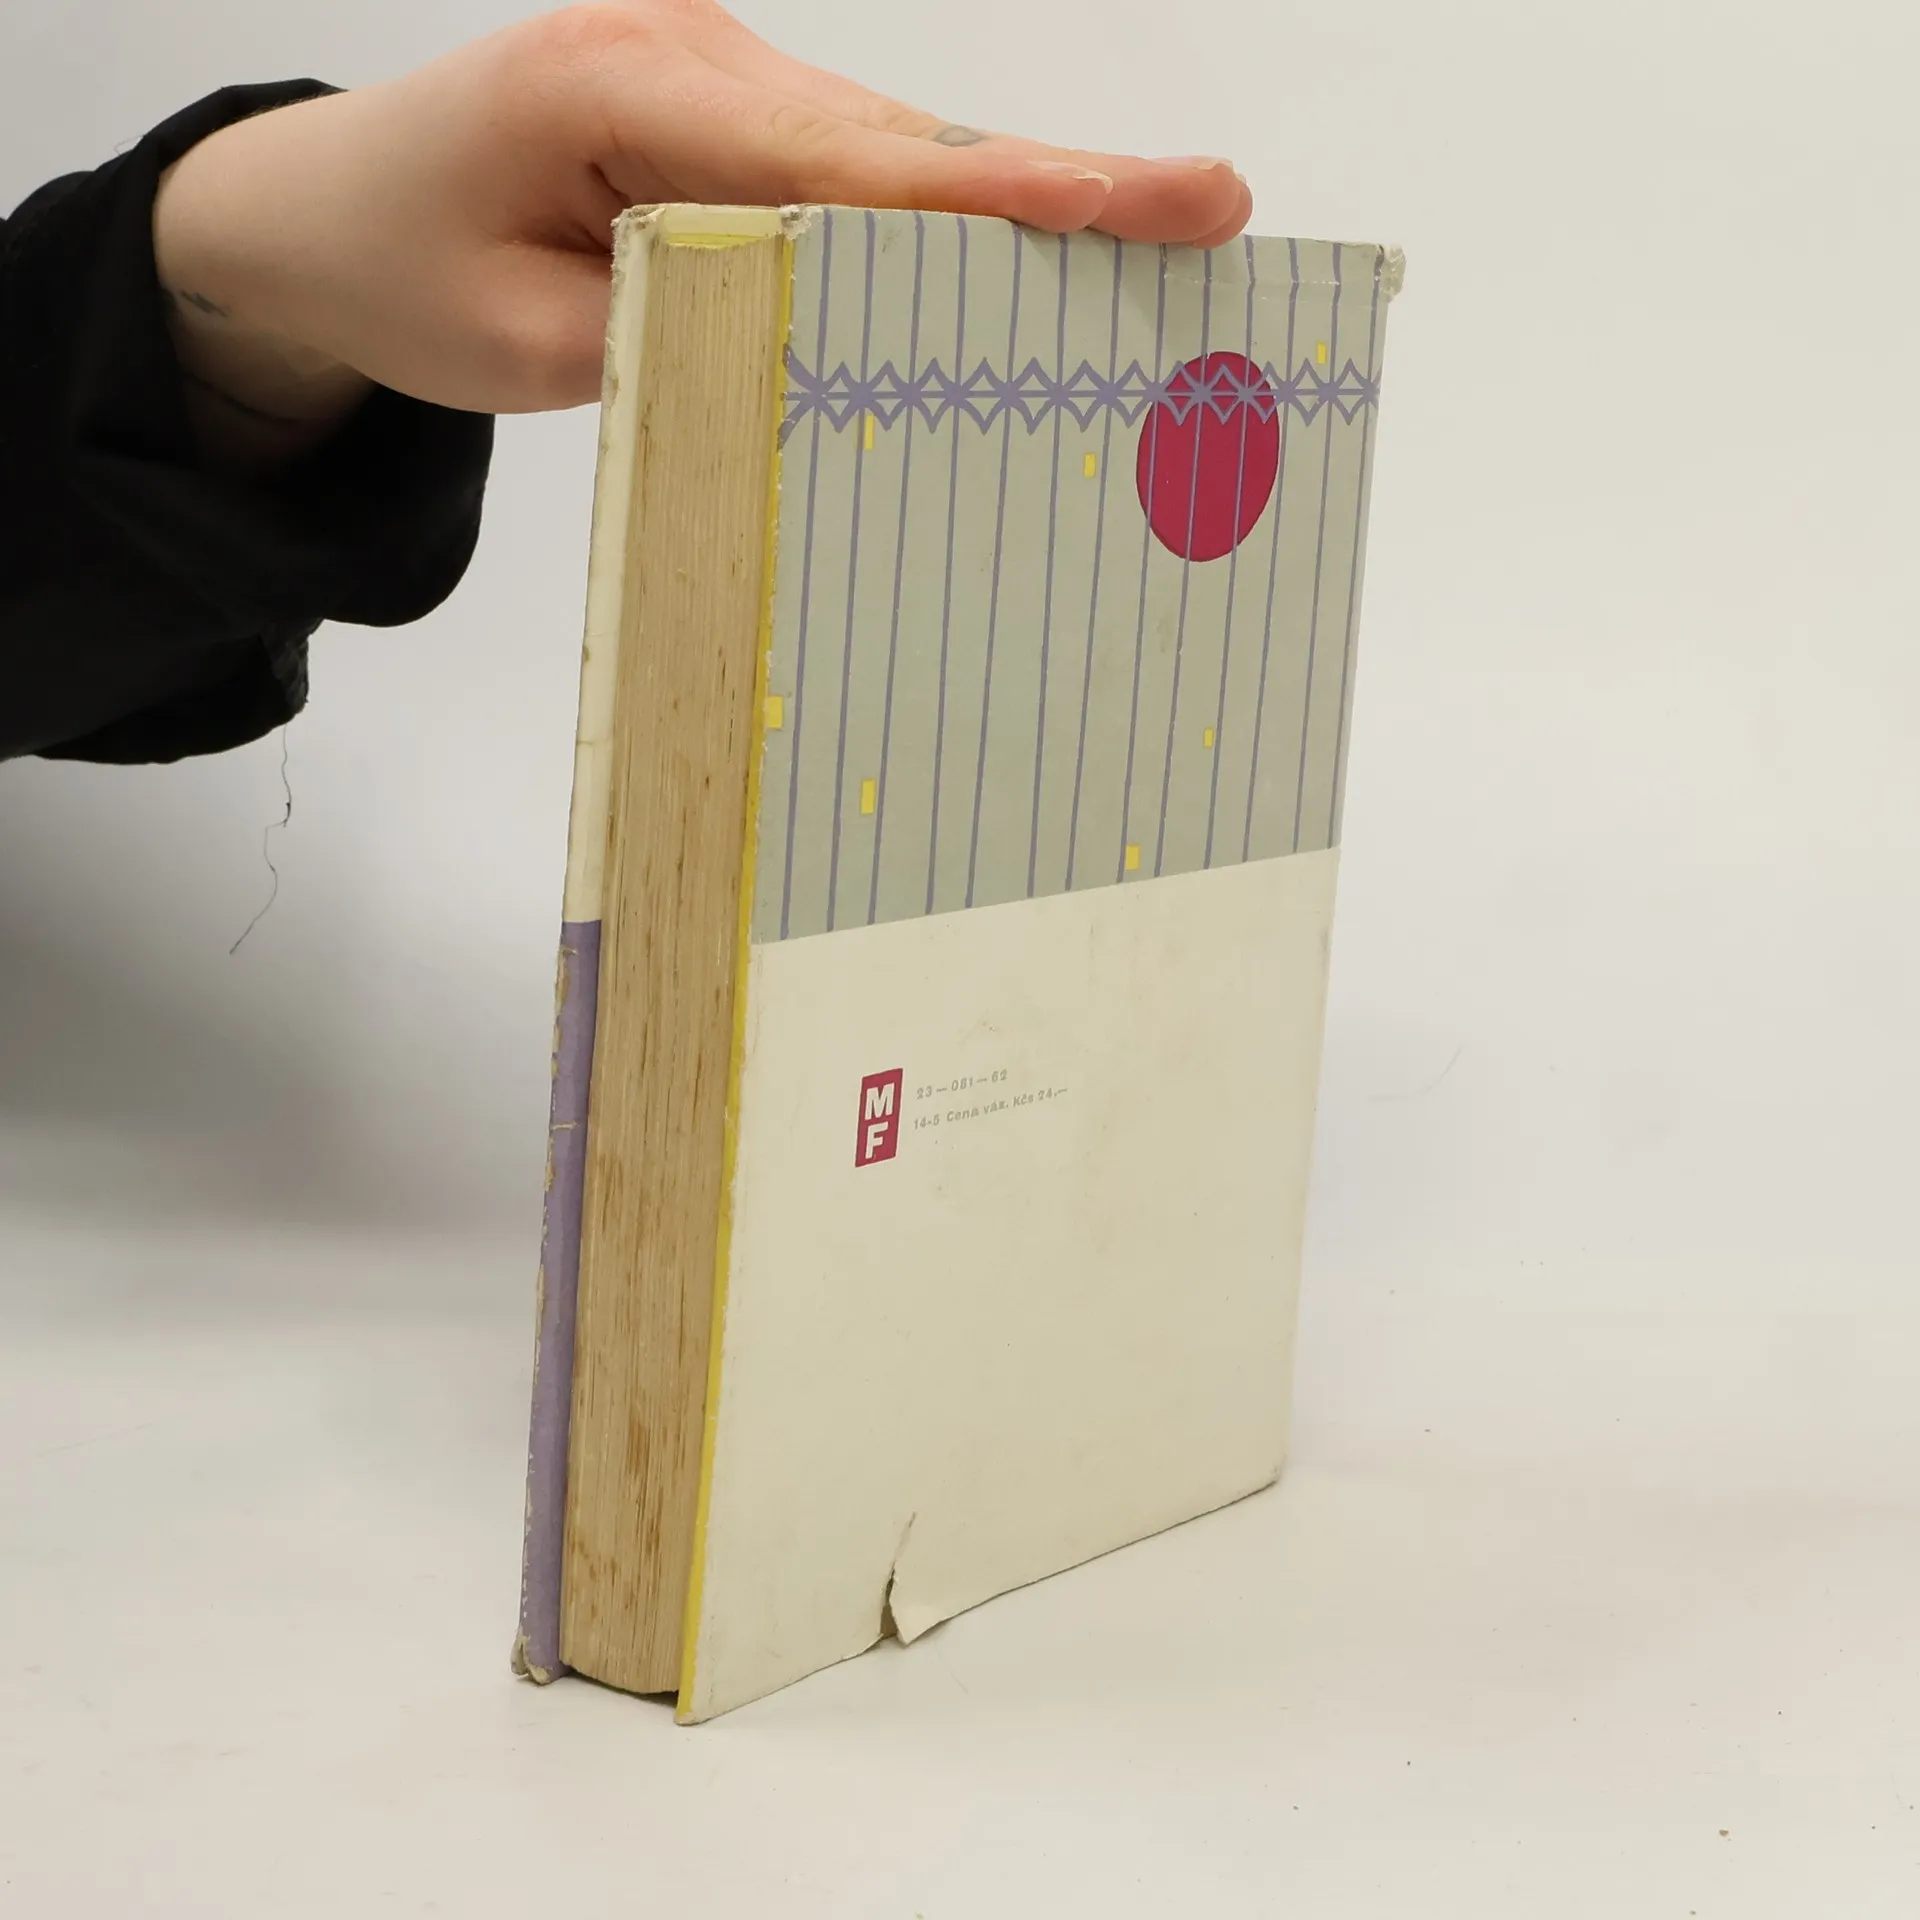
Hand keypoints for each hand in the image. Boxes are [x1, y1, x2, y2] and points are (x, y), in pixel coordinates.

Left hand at [152, 0, 1251, 465]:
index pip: (846, 157)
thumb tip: (828, 343)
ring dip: (1002, 213)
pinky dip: (930, 223)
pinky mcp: (722, 114)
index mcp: (625, 88)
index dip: (1002, 192)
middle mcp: (691, 56)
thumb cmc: (401, 268)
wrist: (318, 211)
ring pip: (887, 153)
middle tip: (1207, 215)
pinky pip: (848, 171)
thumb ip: (683, 336)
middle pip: (899, 140)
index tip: (1139, 202)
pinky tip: (1013, 265)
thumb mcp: (522, 347)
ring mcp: (712, 76)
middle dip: (1052, 192)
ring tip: (1148, 247)